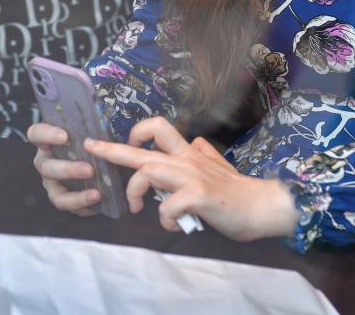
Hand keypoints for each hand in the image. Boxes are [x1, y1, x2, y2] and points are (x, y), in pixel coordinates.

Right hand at [28, 122, 100, 216]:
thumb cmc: (94, 142)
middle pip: (46, 167)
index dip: (46, 134)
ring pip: (56, 192)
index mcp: (49, 141)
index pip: (36, 134)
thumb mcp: (94, 132)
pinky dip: (84, 205)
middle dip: (68, 169)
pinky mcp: (62, 199)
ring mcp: (52, 183)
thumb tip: (111, 123)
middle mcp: (46, 162)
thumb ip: (96, 129)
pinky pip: (70, 206)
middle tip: (89, 170)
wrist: (104, 163)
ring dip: (76, 195)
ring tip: (96, 194)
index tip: (65, 136)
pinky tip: (98, 201)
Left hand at [84, 117, 298, 240]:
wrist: (264, 206)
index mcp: (189, 154)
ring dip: (136, 191)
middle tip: (90, 147)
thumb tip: (195, 144)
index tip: (125, 142)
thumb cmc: (239, 192)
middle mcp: (187, 160)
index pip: (159, 130)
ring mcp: (192, 176)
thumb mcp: (218, 166)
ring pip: (148, 171)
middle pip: (143, 148)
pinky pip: (168, 206)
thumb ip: (203, 155)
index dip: (137, 132)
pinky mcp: (199, 196)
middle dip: (112, 148)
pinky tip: (174, 224)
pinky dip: (165, 218)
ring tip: (137, 208)